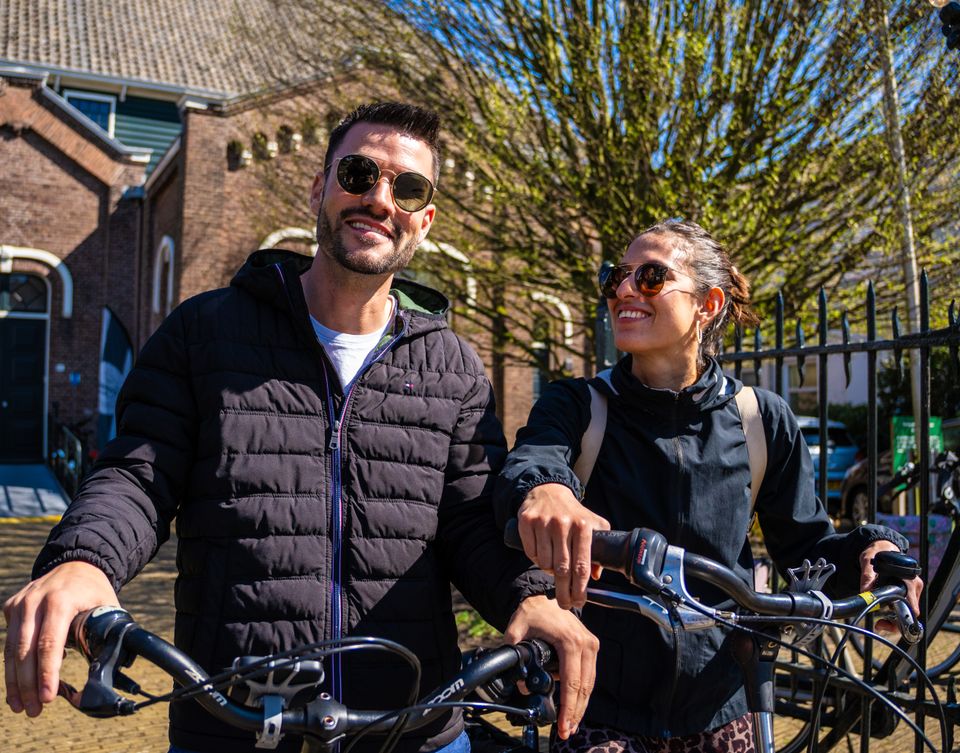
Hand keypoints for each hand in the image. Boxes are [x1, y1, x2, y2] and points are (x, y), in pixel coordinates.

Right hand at [3, 561, 118, 716]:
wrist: (77, 562)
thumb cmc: (95, 591)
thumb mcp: (108, 608)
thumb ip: (106, 635)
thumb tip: (111, 669)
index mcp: (61, 600)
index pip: (50, 643)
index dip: (47, 673)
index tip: (47, 696)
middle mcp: (36, 601)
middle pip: (25, 651)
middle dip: (28, 685)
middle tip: (34, 710)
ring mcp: (20, 603)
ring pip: (11, 650)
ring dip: (15, 682)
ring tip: (22, 706)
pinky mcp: (11, 607)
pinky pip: (9, 641)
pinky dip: (12, 666)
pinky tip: (18, 686)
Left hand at [503, 594, 598, 739]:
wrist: (542, 596)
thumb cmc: (531, 612)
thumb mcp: (516, 631)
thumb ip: (514, 654)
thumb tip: (520, 681)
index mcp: (569, 641)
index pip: (571, 682)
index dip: (567, 706)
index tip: (562, 724)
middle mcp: (585, 643)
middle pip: (584, 687)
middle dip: (575, 712)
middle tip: (566, 732)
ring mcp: (590, 644)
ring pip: (589, 683)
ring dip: (580, 706)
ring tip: (570, 725)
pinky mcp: (590, 646)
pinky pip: (589, 675)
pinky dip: (582, 692)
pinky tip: (574, 707)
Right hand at [517, 484, 609, 608]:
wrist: (549, 490)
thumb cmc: (573, 512)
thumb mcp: (593, 524)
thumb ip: (600, 547)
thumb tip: (596, 575)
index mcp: (583, 526)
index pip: (581, 565)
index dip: (580, 588)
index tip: (579, 602)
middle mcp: (563, 524)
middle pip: (562, 569)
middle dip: (564, 591)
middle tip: (565, 603)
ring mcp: (543, 522)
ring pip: (545, 563)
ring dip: (550, 571)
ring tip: (554, 567)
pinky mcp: (527, 522)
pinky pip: (531, 553)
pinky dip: (536, 559)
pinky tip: (542, 555)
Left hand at [858, 540, 923, 633]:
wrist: (882, 548)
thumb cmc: (878, 552)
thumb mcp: (868, 560)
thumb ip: (867, 575)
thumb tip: (865, 592)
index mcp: (909, 579)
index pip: (912, 604)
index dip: (902, 616)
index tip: (888, 621)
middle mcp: (914, 586)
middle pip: (910, 612)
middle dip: (896, 621)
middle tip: (880, 624)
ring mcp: (912, 591)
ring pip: (908, 613)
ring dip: (895, 620)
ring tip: (880, 622)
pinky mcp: (908, 594)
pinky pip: (904, 609)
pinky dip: (895, 615)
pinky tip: (884, 616)